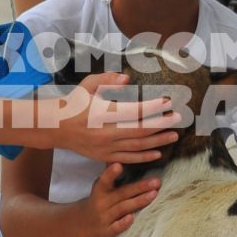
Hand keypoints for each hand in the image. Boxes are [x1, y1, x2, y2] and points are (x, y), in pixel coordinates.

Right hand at [52, 72, 181, 163]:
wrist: (56, 127)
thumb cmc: (75, 102)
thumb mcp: (88, 85)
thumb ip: (107, 80)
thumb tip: (127, 77)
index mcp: (102, 113)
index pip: (133, 111)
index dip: (152, 107)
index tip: (168, 102)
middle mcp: (105, 132)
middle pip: (140, 131)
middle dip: (162, 124)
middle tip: (179, 118)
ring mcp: (105, 148)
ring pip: (137, 147)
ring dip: (158, 141)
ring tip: (174, 135)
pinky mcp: (104, 157)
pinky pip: (128, 159)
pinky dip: (144, 157)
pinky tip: (158, 152)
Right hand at [80, 163, 159, 236]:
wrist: (83, 223)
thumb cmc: (99, 200)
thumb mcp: (101, 186)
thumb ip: (111, 172)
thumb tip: (120, 154)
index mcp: (100, 189)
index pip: (105, 180)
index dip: (111, 173)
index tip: (118, 165)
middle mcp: (101, 202)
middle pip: (122, 193)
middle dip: (140, 187)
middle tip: (156, 181)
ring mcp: (104, 217)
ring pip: (122, 208)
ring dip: (138, 201)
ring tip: (154, 194)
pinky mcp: (106, 231)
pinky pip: (115, 227)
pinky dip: (123, 223)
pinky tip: (132, 218)